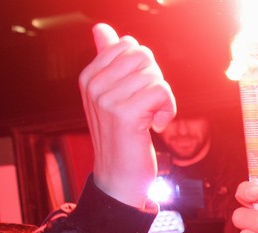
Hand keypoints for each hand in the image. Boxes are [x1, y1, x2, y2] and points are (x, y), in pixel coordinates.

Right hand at [80, 24, 174, 208]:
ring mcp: (107, 98)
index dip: (145, 69)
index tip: (140, 94)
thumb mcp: (112, 97)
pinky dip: (168, 110)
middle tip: (150, 106)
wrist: (118, 179)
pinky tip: (156, 127)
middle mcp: (94, 84)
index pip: (128, 46)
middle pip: (144, 57)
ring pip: (154, 75)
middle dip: (156, 81)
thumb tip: (102, 29)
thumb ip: (108, 62)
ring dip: (163, 100)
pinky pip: (161, 92)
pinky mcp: (125, 113)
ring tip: (152, 119)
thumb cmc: (122, 139)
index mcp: (90, 76)